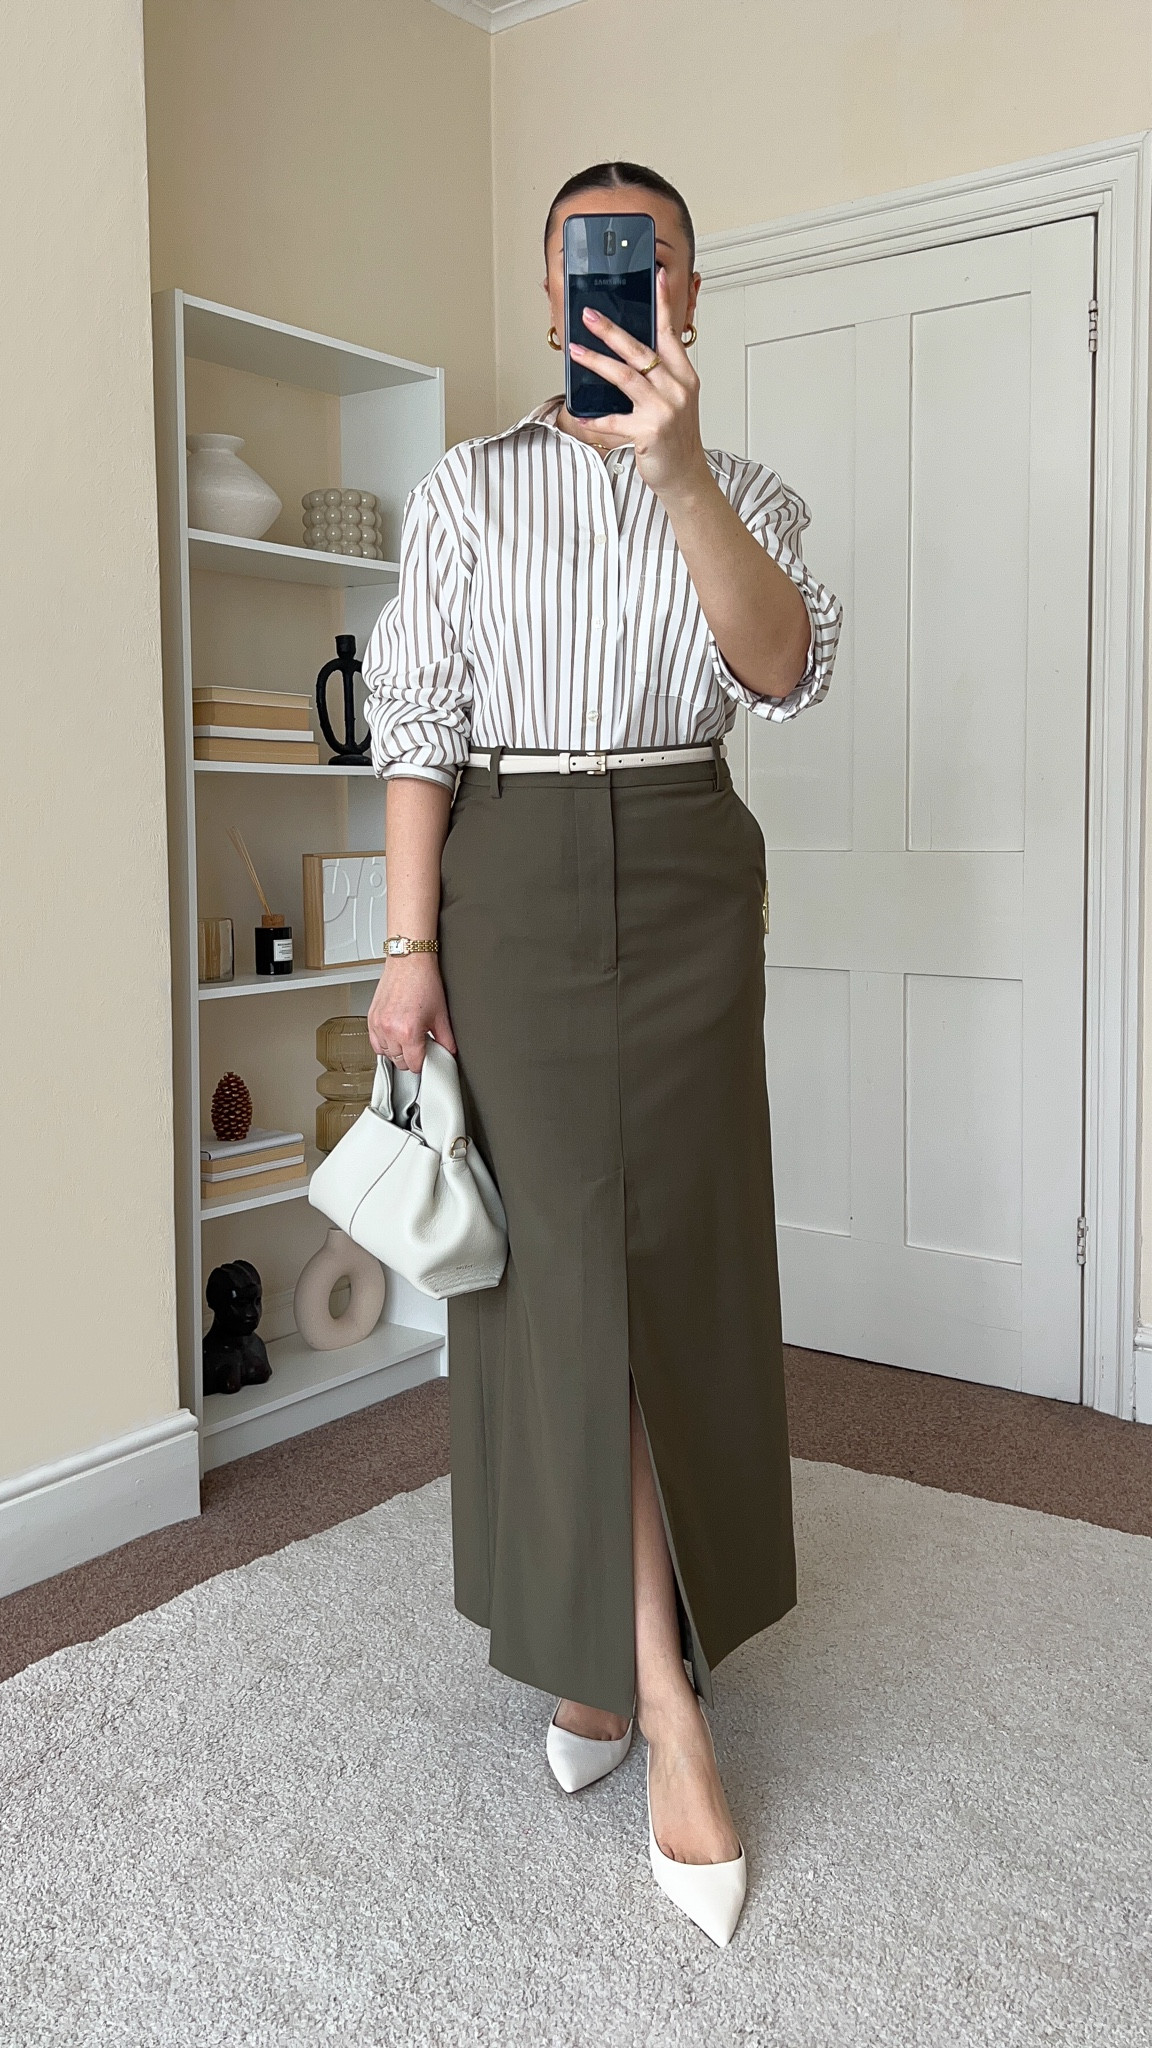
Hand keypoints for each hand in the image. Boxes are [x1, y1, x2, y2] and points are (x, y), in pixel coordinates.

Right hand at [367, 956, 456, 1070]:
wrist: (409, 961)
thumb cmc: (423, 982)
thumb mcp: (441, 1014)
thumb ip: (446, 1039)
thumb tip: (448, 1052)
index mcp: (408, 1032)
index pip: (414, 1065)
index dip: (423, 1063)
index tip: (427, 1057)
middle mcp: (390, 1030)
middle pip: (399, 1062)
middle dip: (411, 1057)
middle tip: (420, 1044)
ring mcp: (378, 1024)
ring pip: (386, 1054)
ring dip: (397, 1051)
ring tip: (408, 1037)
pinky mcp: (371, 1018)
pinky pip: (374, 1043)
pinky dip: (384, 1043)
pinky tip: (394, 1035)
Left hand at [567, 265, 709, 499]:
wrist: (685, 476)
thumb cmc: (677, 439)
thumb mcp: (675, 401)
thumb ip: (658, 377)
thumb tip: (626, 356)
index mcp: (684, 377)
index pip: (671, 334)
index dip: (663, 305)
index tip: (655, 278)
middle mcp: (676, 389)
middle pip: (640, 350)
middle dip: (612, 330)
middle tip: (590, 315)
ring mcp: (664, 409)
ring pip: (625, 376)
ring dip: (596, 361)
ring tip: (576, 350)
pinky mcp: (649, 431)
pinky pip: (614, 421)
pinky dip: (594, 419)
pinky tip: (579, 416)